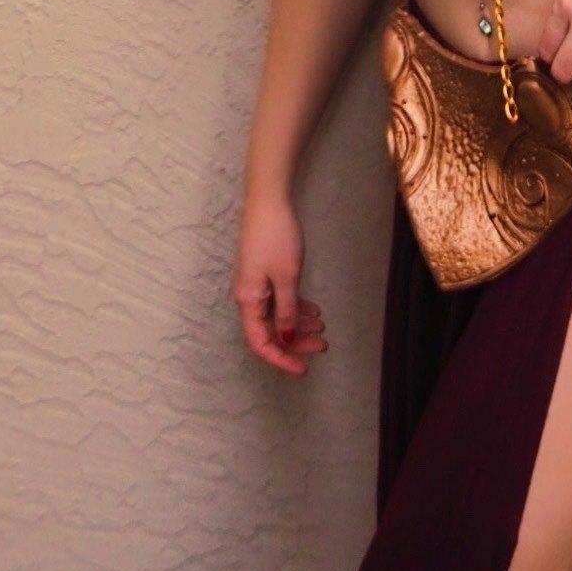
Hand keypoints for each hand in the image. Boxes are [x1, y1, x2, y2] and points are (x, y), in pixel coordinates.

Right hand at [232, 190, 328, 375]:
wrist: (268, 201)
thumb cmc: (276, 237)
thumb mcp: (287, 277)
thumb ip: (287, 311)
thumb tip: (287, 338)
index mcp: (248, 301)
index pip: (260, 343)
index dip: (281, 359)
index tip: (302, 369)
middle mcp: (249, 296)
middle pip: (270, 330)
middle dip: (296, 341)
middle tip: (322, 346)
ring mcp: (256, 284)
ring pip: (277, 315)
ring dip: (299, 323)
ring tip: (323, 326)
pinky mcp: (264, 272)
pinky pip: (279, 299)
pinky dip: (295, 306)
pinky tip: (313, 309)